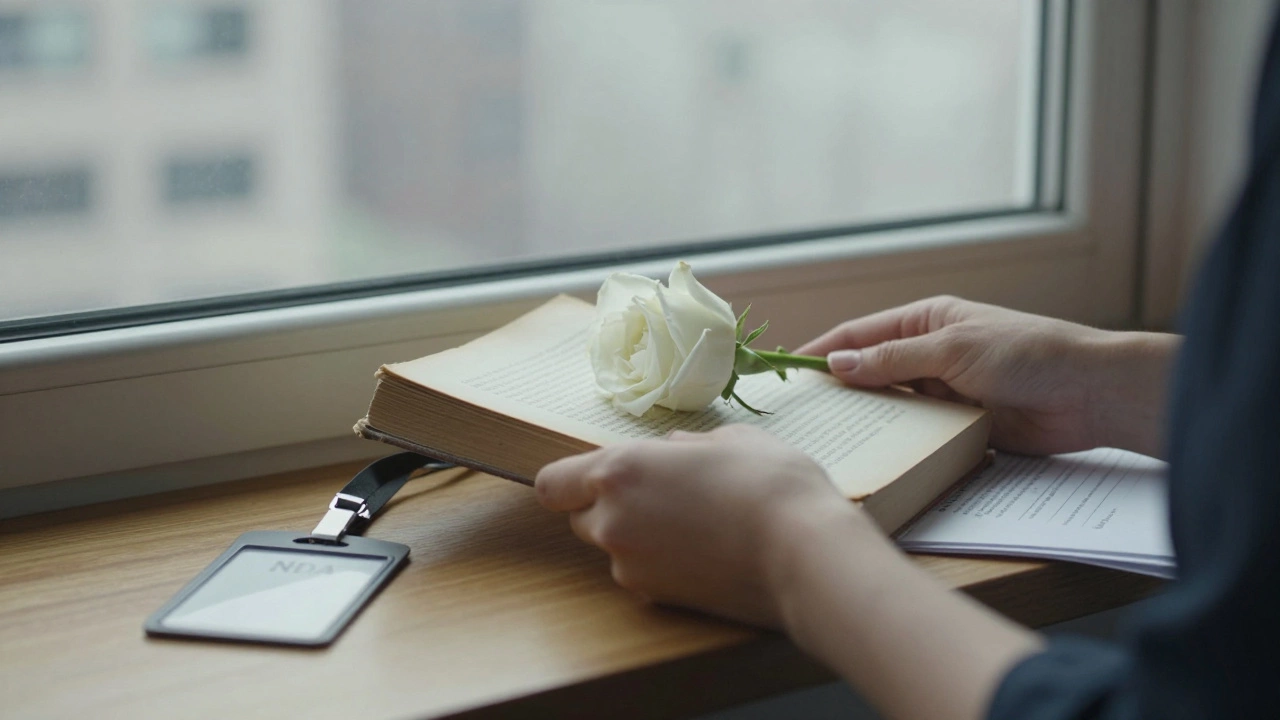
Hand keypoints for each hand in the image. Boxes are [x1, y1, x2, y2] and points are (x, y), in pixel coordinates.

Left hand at [534, 425, 861, 626]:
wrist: (805, 555)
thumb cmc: (772, 485)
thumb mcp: (731, 440)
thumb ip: (688, 445)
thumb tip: (674, 450)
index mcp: (620, 470)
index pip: (552, 483)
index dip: (570, 481)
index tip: (596, 477)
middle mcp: (612, 521)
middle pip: (581, 517)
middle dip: (609, 507)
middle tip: (662, 496)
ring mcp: (631, 566)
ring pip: (614, 548)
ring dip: (638, 537)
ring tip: (696, 525)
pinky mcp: (655, 599)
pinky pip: (642, 574)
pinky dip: (662, 564)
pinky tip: (707, 552)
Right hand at [796, 296, 1176, 455]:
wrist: (1090, 394)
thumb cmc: (1027, 353)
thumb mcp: (951, 348)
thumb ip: (893, 359)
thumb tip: (838, 366)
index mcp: (927, 320)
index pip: (861, 334)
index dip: (825, 351)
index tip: (790, 371)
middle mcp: (931, 354)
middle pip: (872, 372)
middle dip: (840, 391)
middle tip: (803, 415)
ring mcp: (945, 392)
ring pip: (892, 407)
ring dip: (869, 420)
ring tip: (830, 440)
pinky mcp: (961, 426)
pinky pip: (919, 434)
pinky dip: (899, 443)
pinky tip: (875, 456)